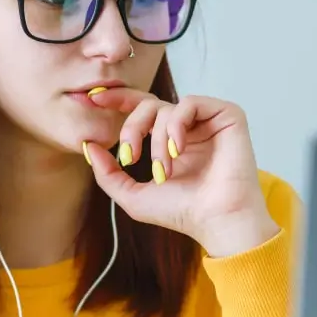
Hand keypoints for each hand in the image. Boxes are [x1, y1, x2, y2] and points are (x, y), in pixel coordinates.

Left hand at [82, 89, 279, 257]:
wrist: (216, 219)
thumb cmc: (181, 212)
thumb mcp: (132, 195)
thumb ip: (108, 173)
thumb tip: (89, 145)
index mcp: (169, 141)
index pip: (141, 109)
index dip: (118, 100)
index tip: (93, 97)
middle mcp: (189, 128)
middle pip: (148, 104)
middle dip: (132, 128)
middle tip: (130, 157)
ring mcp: (208, 121)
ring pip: (166, 107)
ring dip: (157, 139)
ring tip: (164, 169)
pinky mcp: (227, 116)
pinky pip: (190, 103)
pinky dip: (176, 125)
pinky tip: (178, 149)